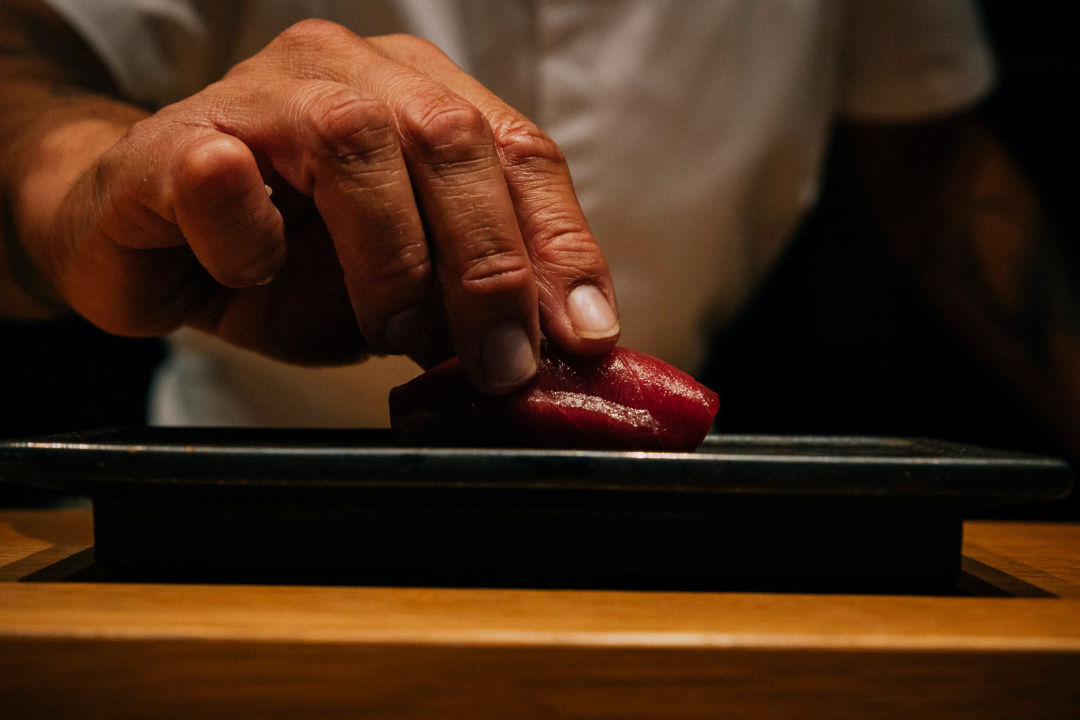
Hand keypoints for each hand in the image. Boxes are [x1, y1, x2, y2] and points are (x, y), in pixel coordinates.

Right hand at [22, 20, 618, 392]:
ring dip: (391, 258)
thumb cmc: (286, 264)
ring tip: (391, 334)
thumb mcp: (403, 291)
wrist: (145, 240)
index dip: (564, 244)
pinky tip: (258, 272)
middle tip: (499, 363)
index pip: (521, 152)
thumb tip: (552, 351)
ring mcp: (263, 93)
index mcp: (423, 99)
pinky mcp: (174, 136)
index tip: (585, 335)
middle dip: (491, 265)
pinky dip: (253, 236)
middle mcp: (353, 75)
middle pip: (452, 140)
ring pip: (353, 142)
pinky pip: (222, 173)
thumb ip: (468, 301)